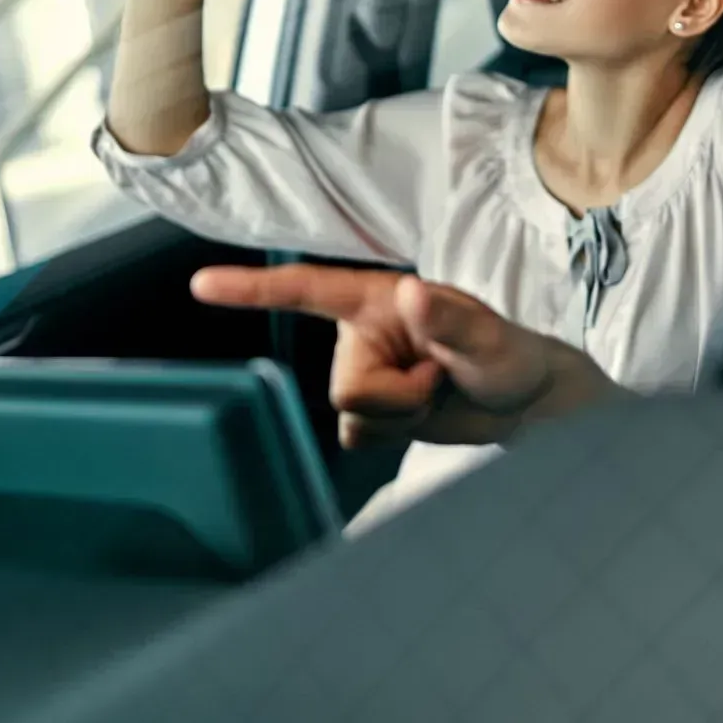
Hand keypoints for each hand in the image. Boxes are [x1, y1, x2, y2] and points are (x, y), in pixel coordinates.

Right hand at [189, 263, 615, 446]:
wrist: (521, 404)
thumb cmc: (509, 355)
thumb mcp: (488, 338)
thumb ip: (449, 320)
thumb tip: (411, 294)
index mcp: (378, 300)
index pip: (307, 290)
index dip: (253, 289)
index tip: (201, 285)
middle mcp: (361, 335)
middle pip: (344, 387)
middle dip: (398, 399)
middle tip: (442, 381)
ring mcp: (364, 374)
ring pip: (353, 417)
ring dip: (402, 417)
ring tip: (438, 391)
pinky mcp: (370, 412)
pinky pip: (360, 437)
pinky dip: (397, 434)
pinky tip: (425, 413)